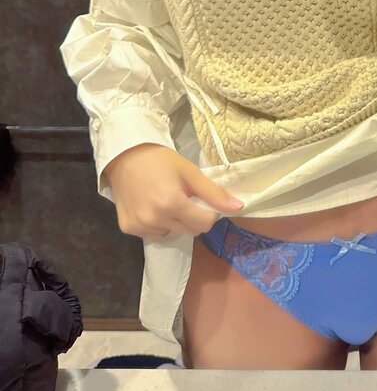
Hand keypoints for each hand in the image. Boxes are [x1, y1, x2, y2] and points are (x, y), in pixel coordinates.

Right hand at [103, 143, 243, 240]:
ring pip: (172, 233)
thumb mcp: (190, 172)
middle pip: (190, 231)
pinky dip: (158, 224)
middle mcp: (155, 219)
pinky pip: (154, 234)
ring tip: (166, 201)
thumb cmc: (159, 160)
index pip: (205, 223)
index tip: (203, 199)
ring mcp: (140, 226)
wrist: (124, 157)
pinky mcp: (128, 228)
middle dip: (193, 217)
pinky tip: (152, 207)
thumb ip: (213, 192)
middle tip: (184, 198)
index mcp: (172, 203)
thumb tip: (238, 207)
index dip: (209, 212)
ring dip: (176, 222)